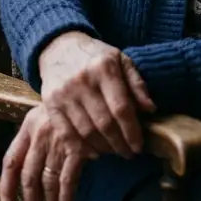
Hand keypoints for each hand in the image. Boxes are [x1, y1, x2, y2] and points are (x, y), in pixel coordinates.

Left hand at [0, 103, 95, 200]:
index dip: (6, 186)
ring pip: (47, 182)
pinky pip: (68, 179)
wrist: (92, 83)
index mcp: (29, 126)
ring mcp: (58, 141)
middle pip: (29, 177)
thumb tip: (32, 169)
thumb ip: (38, 136)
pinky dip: (66, 197)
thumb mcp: (48, 111)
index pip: (11, 161)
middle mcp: (40, 135)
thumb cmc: (70, 99)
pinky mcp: (78, 146)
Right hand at [37, 31, 155, 158]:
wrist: (59, 46)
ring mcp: (64, 93)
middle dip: (119, 143)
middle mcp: (83, 80)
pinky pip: (66, 134)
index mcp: (104, 68)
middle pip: (104, 123)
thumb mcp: (121, 60)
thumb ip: (137, 84)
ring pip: (86, 132)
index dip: (132, 131)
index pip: (121, 108)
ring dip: (103, 147)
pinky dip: (81, 148)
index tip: (139, 146)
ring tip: (114, 151)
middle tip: (128, 153)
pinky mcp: (50, 103)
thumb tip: (150, 109)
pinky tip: (94, 153)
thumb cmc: (96, 56)